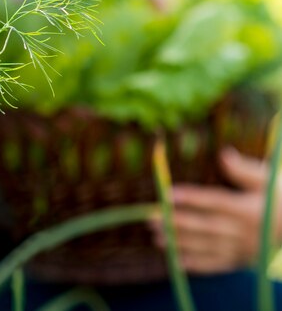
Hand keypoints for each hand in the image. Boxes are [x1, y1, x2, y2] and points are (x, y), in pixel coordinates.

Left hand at [149, 147, 280, 274]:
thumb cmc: (281, 198)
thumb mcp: (269, 180)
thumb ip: (245, 170)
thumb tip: (223, 154)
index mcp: (249, 209)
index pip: (215, 202)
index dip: (191, 198)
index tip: (168, 194)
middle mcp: (244, 231)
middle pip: (206, 226)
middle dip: (177, 223)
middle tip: (150, 219)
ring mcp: (243, 249)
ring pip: (208, 247)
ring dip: (181, 244)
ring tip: (157, 239)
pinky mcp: (243, 261)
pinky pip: (217, 265)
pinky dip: (197, 265)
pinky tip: (176, 261)